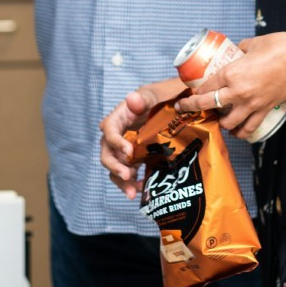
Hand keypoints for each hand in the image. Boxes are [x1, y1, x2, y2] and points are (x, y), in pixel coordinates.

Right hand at [99, 78, 184, 198]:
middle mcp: (120, 133)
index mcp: (121, 116)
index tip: (129, 151)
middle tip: (127, 175)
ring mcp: (127, 147)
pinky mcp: (137, 158)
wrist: (178, 105)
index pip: (109, 129)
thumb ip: (145, 97)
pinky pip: (129, 171)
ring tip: (132, 192)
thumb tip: (131, 99)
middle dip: (114, 165)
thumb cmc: (165, 96)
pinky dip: (132, 183)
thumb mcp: (157, 94)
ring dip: (120, 180)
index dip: (115, 141)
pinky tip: (141, 189)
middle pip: (107, 151)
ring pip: (115, 165)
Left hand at [175, 32, 285, 140]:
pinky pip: (248, 129)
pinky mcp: (264, 110)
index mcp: (231, 72)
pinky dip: (240, 132)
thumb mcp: (252, 43)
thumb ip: (239, 50)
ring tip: (215, 117)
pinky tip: (235, 131)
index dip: (194, 90)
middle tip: (183, 108)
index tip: (189, 90)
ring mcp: (251, 104)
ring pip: (227, 123)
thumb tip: (235, 52)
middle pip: (207, 105)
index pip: (205, 87)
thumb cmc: (280, 47)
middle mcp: (237, 91)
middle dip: (191, 107)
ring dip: (218, 122)